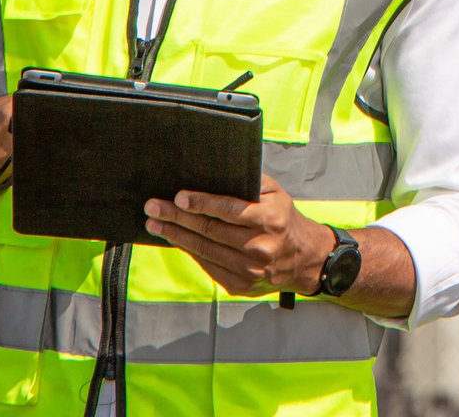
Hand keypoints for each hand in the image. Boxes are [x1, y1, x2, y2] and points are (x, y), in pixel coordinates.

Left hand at [145, 175, 333, 296]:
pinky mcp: (240, 284)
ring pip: (204, 249)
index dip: (201, 203)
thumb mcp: (277, 194)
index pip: (229, 210)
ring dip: (176, 235)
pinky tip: (176, 240)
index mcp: (270, 220)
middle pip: (210, 230)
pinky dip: (189, 251)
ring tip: (155, 224)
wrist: (305, 259)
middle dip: (177, 217)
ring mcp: (249, 269)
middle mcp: (259, 246)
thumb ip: (250, 184)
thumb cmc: (285, 220)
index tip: (178, 197)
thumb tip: (215, 173)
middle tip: (153, 207)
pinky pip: (207, 265)